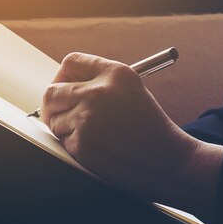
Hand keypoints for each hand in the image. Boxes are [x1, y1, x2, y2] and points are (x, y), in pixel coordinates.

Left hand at [41, 52, 222, 217]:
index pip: (72, 62)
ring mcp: (88, 117)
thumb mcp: (132, 91)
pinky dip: (75, 146)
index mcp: (116, 73)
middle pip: (53, 91)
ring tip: (96, 135)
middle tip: (60, 114)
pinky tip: (99, 148)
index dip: (63, 76)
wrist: (168, 161)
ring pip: (55, 119)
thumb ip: (101, 83)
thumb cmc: (152, 129)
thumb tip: (64, 86)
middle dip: (54, 105)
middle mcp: (99, 91)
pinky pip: (63, 141)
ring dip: (67, 129)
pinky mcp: (82, 143)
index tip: (64, 87)